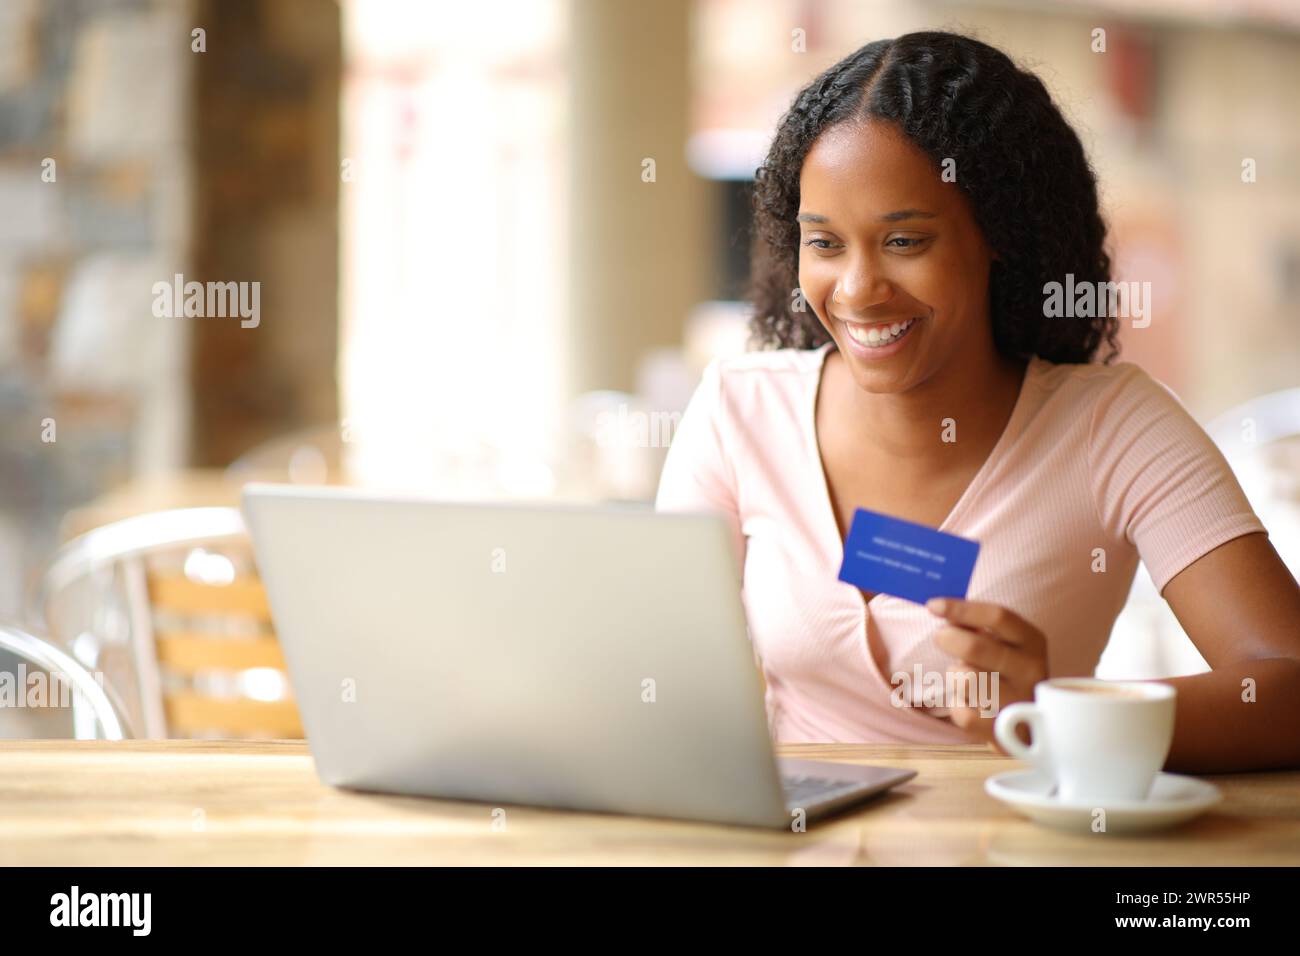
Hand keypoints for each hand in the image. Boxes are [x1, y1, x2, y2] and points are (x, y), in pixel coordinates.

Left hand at [926, 597, 1048, 749]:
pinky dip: (957, 705)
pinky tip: (968, 703)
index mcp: (1032, 641)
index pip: (998, 617)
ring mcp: (1020, 702)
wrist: (1031, 727)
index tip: (933, 606)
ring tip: (965, 678)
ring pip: (965, 680)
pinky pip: (962, 713)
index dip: (962, 609)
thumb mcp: (1004, 645)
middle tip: (941, 638)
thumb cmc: (1007, 674)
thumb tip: (943, 612)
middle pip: (975, 647)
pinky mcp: (1004, 730)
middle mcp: (1031, 670)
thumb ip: (978, 626)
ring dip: (955, 675)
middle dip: (948, 638)